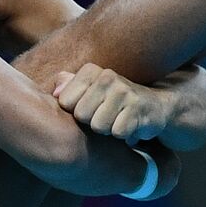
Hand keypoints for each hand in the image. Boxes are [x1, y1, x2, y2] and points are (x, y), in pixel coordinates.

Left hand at [52, 63, 169, 141]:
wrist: (151, 105)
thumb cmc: (110, 101)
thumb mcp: (87, 90)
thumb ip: (66, 87)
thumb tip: (55, 94)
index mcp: (90, 71)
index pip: (65, 102)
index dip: (75, 111)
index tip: (89, 107)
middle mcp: (107, 76)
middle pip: (81, 115)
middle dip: (91, 122)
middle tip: (104, 115)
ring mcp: (124, 91)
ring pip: (99, 126)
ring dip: (107, 130)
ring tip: (115, 120)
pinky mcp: (138, 108)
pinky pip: (117, 133)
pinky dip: (121, 135)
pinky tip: (128, 125)